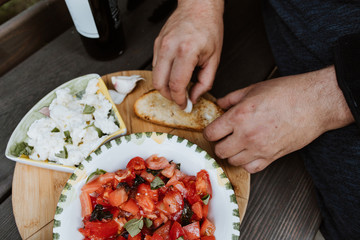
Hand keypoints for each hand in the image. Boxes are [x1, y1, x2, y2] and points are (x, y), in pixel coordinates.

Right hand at [152, 0, 223, 107]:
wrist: (198, 6)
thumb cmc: (209, 27)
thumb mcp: (214, 58)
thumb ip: (205, 82)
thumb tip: (194, 97)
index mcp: (186, 51)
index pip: (176, 85)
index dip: (179, 100)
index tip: (184, 105)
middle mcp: (169, 48)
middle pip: (159, 83)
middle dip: (169, 96)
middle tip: (179, 99)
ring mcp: (160, 45)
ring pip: (155, 76)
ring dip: (165, 86)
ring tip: (178, 86)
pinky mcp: (156, 44)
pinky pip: (155, 66)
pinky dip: (163, 74)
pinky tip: (174, 73)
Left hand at [204, 66, 353, 172]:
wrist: (314, 103)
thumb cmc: (287, 92)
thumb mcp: (253, 88)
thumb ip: (232, 98)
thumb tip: (220, 103)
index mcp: (239, 116)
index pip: (211, 133)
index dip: (210, 132)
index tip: (214, 130)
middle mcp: (246, 135)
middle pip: (220, 150)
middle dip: (220, 143)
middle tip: (225, 136)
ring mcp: (259, 148)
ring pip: (233, 161)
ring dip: (233, 154)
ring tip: (238, 144)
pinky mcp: (272, 157)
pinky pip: (251, 169)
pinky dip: (247, 163)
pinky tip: (250, 152)